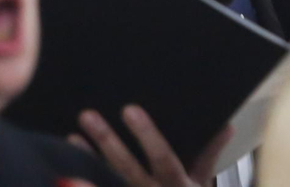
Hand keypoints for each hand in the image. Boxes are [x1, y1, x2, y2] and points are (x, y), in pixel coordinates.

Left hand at [71, 106, 231, 186]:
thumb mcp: (202, 181)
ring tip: (72, 138)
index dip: (147, 136)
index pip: (163, 158)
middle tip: (88, 116)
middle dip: (108, 142)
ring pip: (109, 183)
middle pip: (128, 170)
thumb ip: (209, 154)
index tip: (129, 110)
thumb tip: (226, 124)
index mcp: (178, 185)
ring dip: (88, 162)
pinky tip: (63, 171)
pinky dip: (80, 185)